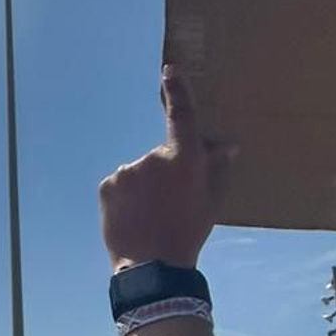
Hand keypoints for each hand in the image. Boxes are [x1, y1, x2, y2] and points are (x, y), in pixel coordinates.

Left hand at [100, 65, 233, 271]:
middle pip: (160, 157)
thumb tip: (227, 146)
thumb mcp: (212, 201)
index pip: (182, 116)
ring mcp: (128, 170)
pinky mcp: (108, 184)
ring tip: (151, 215)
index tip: (169, 70)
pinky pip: (120, 184)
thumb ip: (218, 169)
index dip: (176, 91)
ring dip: (144, 186)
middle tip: (170, 204)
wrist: (152, 265)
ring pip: (139, 173)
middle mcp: (153, 158)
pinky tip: (134, 216)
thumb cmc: (188, 232)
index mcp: (185, 160)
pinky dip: (126, 196)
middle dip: (165, 173)